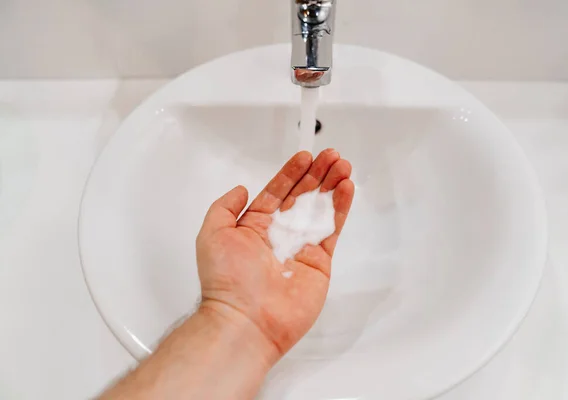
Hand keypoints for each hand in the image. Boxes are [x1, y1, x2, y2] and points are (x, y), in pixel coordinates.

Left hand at [196, 149, 353, 359]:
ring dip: (332, 186)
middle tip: (332, 156)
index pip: (277, 191)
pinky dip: (340, 208)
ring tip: (343, 166)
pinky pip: (332, 229)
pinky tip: (346, 189)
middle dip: (317, 174)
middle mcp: (278, 234)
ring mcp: (300, 247)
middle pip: (302, 196)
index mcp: (254, 226)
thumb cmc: (227, 280)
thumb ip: (225, 206)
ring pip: (320, 209)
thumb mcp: (213, 233)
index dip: (291, 173)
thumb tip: (241, 189)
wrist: (247, 319)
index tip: (305, 156)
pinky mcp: (319, 261)